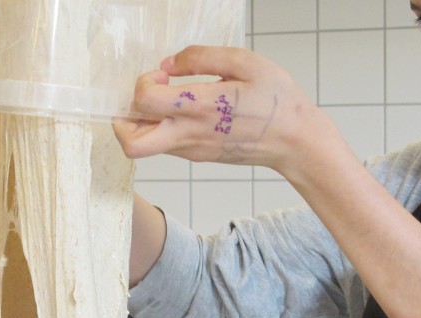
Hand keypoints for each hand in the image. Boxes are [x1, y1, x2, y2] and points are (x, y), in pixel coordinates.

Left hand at [113, 46, 336, 172]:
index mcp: (201, 107)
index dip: (143, 82)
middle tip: (144, 98)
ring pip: (145, 147)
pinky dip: (161, 129)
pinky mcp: (199, 157)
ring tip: (166, 101)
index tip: (163, 74)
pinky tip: (183, 111)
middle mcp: (190, 134)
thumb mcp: (246, 62)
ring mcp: (193, 150)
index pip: (144, 100)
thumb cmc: (276, 100)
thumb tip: (169, 64)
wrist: (296, 141)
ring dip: (142, 123)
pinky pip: (166, 147)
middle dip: (124, 118)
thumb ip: (202, 57)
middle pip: (132, 143)